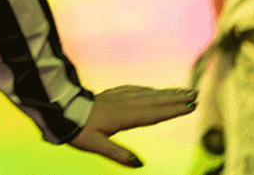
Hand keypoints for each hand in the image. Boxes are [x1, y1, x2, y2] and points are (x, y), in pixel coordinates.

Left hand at [70, 85, 198, 167]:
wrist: (58, 109)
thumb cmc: (76, 129)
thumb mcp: (95, 145)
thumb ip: (118, 154)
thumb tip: (140, 164)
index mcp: (122, 116)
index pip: (153, 113)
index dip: (173, 110)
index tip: (191, 106)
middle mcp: (123, 104)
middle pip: (154, 100)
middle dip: (175, 98)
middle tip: (195, 95)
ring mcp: (117, 97)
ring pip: (146, 94)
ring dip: (165, 92)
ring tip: (182, 91)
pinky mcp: (110, 95)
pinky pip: (134, 90)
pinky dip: (148, 90)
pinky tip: (152, 91)